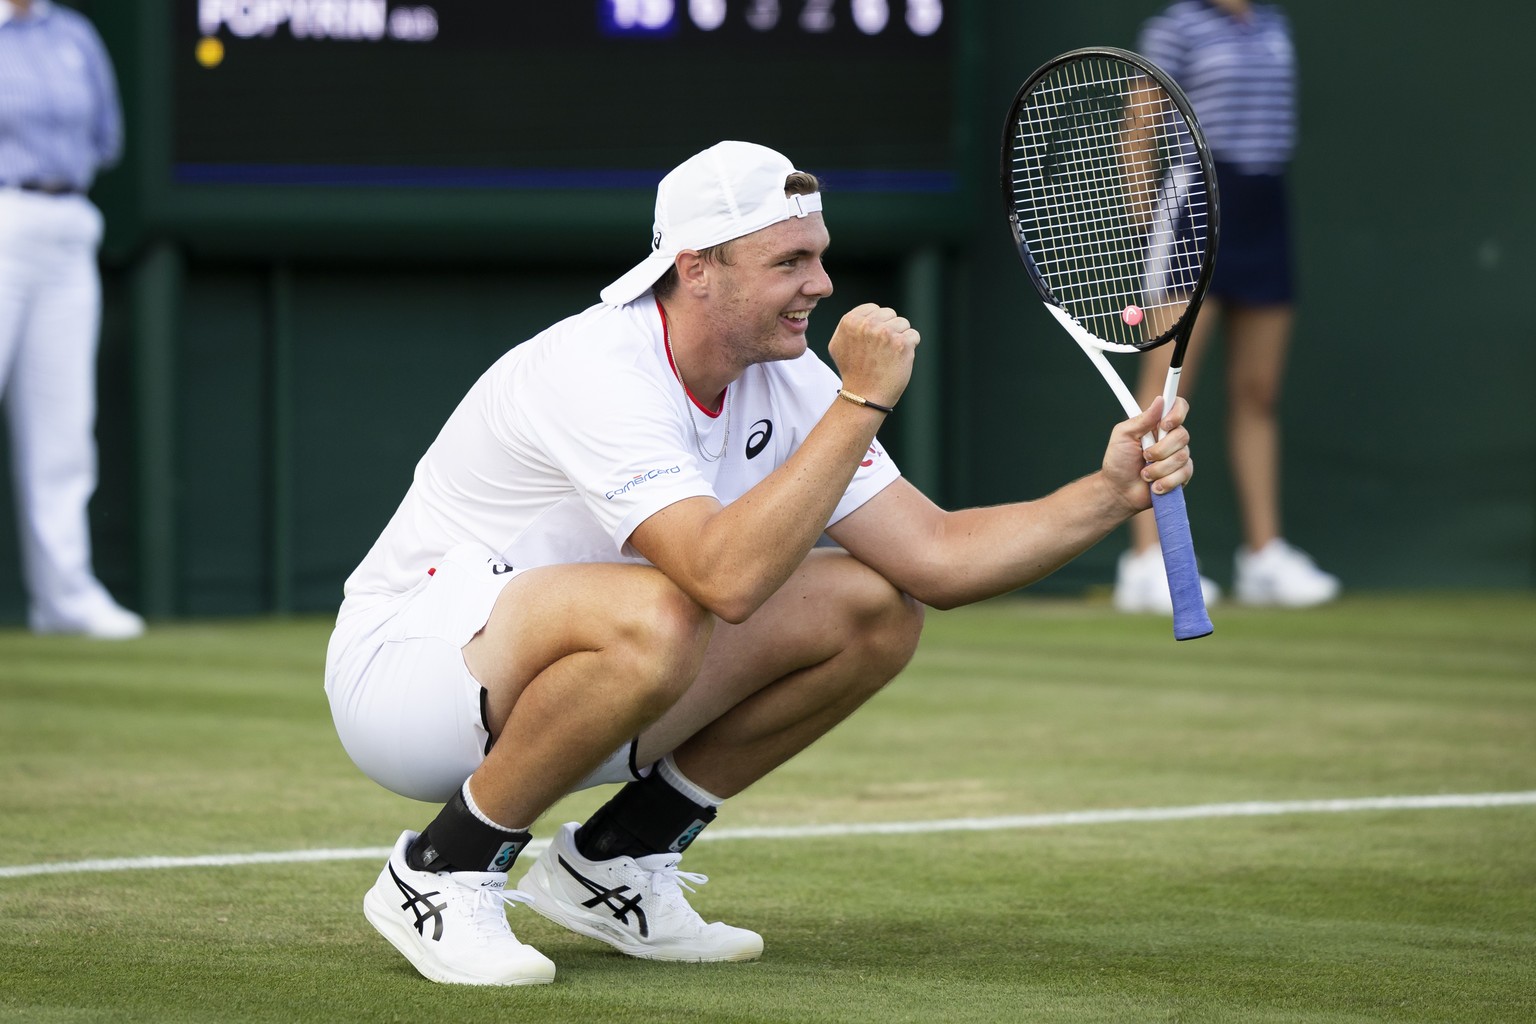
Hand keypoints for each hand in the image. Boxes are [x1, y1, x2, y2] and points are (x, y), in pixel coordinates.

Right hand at [827, 303, 918, 409]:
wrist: (864, 395)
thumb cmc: (852, 372)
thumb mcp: (838, 345)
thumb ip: (849, 326)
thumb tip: (863, 315)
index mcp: (850, 321)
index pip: (874, 309)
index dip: (877, 324)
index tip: (872, 342)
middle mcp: (867, 324)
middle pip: (890, 314)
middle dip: (889, 329)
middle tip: (881, 350)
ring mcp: (886, 333)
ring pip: (903, 323)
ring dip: (900, 338)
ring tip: (889, 355)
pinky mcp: (902, 344)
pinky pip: (914, 335)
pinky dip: (910, 347)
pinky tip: (898, 359)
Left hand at [1101, 396, 1194, 512]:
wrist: (1119, 491)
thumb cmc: (1118, 461)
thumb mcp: (1123, 435)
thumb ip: (1142, 419)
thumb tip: (1160, 400)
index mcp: (1157, 425)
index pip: (1179, 408)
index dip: (1177, 413)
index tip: (1164, 425)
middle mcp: (1171, 438)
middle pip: (1182, 435)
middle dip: (1160, 450)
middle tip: (1144, 456)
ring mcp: (1178, 456)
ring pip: (1181, 457)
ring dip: (1158, 469)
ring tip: (1144, 474)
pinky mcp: (1182, 475)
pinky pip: (1184, 474)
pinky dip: (1166, 481)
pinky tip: (1154, 486)